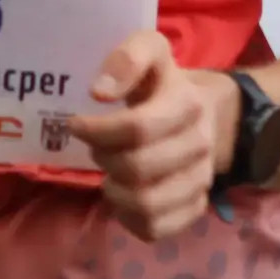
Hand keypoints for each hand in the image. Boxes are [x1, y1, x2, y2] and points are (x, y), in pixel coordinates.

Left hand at [69, 30, 236, 241]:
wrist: (203, 111)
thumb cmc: (162, 83)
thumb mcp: (149, 49)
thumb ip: (127, 58)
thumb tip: (99, 92)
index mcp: (187, 103)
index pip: (137, 128)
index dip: (98, 130)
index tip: (76, 123)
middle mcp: (200, 145)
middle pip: (137, 168)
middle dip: (104, 157)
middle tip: (96, 146)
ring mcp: (200, 180)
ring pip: (146, 204)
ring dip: (114, 190)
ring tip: (109, 172)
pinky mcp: (194, 208)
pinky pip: (156, 228)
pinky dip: (128, 217)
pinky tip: (123, 194)